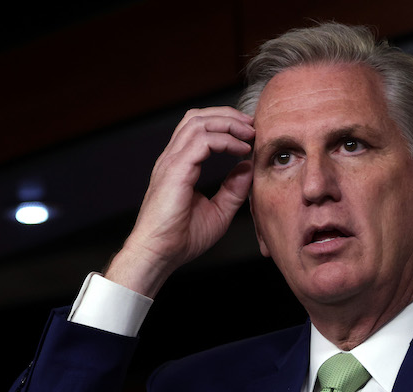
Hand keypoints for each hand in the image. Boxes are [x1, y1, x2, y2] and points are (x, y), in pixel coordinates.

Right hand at [106, 107, 254, 296]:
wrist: (160, 253)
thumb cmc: (182, 238)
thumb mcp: (219, 211)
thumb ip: (233, 189)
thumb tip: (247, 167)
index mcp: (180, 165)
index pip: (198, 129)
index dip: (225, 125)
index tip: (249, 134)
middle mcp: (173, 158)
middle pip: (197, 118)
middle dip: (228, 116)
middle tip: (253, 125)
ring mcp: (172, 162)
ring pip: (198, 123)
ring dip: (228, 124)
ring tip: (250, 134)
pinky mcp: (175, 170)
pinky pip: (202, 141)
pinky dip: (225, 140)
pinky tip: (241, 150)